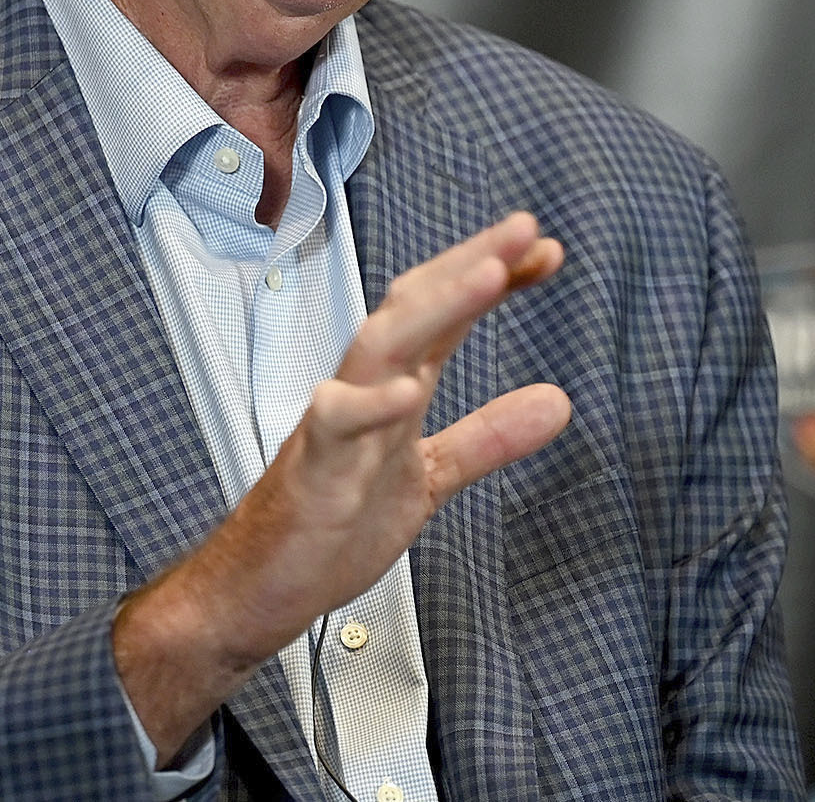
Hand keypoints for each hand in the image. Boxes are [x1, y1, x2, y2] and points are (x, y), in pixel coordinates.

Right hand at [113, 210, 571, 761]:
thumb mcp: (429, 475)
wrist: (258, 586)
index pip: (444, 315)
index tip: (547, 252)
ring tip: (488, 276)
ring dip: (434, 309)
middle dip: (469, 264)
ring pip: (381, 348)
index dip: (493, 277)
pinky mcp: (313, 470)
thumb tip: (557, 401)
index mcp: (393, 388)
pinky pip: (336, 426)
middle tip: (525, 229)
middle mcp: (366, 391)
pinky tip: (408, 390)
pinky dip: (369, 405)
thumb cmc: (330, 522)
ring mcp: (337, 425)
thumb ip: (488, 436)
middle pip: (415, 309)